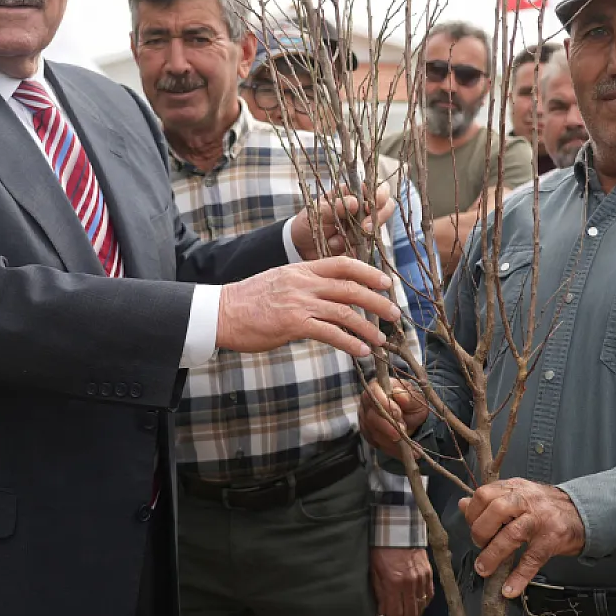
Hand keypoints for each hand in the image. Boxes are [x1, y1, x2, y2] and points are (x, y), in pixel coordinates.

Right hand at [216, 257, 398, 356]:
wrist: (221, 312)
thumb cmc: (248, 301)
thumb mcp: (279, 281)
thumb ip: (304, 286)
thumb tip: (326, 299)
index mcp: (301, 268)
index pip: (343, 263)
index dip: (368, 271)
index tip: (385, 282)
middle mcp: (304, 282)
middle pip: (351, 287)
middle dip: (377, 301)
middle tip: (394, 313)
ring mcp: (299, 302)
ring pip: (345, 312)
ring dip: (368, 327)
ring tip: (381, 339)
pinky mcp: (293, 324)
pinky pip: (330, 333)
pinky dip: (350, 343)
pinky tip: (361, 351)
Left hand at [293, 185, 395, 259]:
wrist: (301, 246)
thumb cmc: (309, 221)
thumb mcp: (316, 211)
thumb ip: (334, 206)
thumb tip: (355, 202)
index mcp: (354, 193)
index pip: (377, 187)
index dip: (380, 194)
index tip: (371, 204)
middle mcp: (363, 209)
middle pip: (386, 208)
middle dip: (376, 219)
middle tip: (364, 228)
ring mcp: (364, 228)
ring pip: (376, 231)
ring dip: (357, 237)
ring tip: (336, 241)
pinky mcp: (362, 246)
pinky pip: (367, 249)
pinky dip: (353, 251)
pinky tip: (337, 250)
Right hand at [359, 380, 428, 456]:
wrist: (411, 419)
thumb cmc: (412, 405)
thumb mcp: (417, 400)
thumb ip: (409, 397)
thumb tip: (399, 395)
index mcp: (378, 387)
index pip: (373, 392)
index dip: (385, 404)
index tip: (398, 414)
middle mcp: (367, 403)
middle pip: (371, 416)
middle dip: (388, 426)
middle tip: (404, 431)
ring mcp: (365, 419)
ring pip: (373, 432)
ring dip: (392, 439)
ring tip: (409, 442)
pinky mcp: (368, 434)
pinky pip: (378, 444)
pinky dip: (393, 449)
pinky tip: (407, 450)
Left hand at [370, 546, 432, 615]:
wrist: (398, 529)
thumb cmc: (381, 549)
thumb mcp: (374, 570)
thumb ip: (379, 591)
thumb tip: (382, 610)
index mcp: (393, 583)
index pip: (395, 612)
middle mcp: (409, 583)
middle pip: (409, 612)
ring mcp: (421, 578)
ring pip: (421, 605)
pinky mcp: (428, 573)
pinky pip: (429, 594)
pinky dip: (424, 603)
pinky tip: (419, 608)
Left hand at [460, 478, 585, 598]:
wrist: (582, 513)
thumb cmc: (543, 506)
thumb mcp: (517, 496)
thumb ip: (491, 500)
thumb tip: (463, 504)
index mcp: (514, 488)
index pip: (484, 494)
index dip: (473, 514)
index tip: (472, 527)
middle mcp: (526, 501)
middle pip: (496, 510)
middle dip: (480, 531)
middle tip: (479, 545)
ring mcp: (540, 520)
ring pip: (512, 535)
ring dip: (493, 555)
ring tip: (484, 570)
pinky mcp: (552, 540)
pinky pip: (532, 560)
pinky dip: (519, 577)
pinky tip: (509, 590)